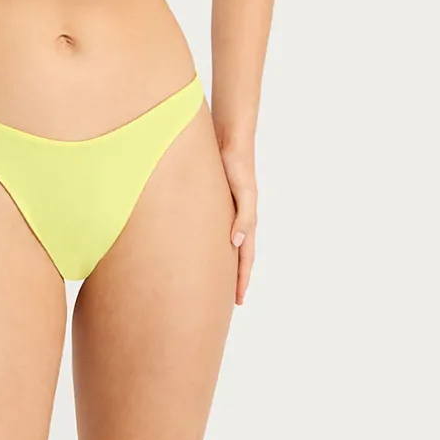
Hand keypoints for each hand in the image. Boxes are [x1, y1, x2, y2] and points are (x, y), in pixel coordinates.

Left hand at [219, 147, 256, 305]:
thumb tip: (237, 244)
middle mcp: (236, 219)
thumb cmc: (237, 164)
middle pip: (235, 255)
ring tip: (207, 281)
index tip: (237, 301)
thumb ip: (244, 216)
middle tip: (222, 301)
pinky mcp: (212, 201)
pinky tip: (193, 248)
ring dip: (219, 263)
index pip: (246, 257)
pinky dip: (207, 244)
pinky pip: (210, 229)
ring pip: (222, 244)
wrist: (228, 138)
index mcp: (246, 221)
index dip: (242, 279)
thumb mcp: (244, 191)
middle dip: (231, 278)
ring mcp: (225, 211)